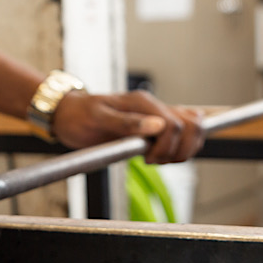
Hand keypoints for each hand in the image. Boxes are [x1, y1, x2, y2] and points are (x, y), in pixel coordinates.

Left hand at [51, 89, 204, 163]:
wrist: (68, 115)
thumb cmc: (79, 115)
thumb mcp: (97, 119)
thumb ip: (127, 122)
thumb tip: (158, 127)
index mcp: (142, 102)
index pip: (176, 124)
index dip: (167, 148)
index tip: (147, 160)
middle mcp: (154, 106)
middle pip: (192, 125)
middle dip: (180, 150)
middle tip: (154, 161)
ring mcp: (157, 115)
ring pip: (193, 128)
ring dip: (183, 150)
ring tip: (157, 159)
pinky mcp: (155, 126)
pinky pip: (183, 132)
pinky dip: (181, 147)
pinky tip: (162, 155)